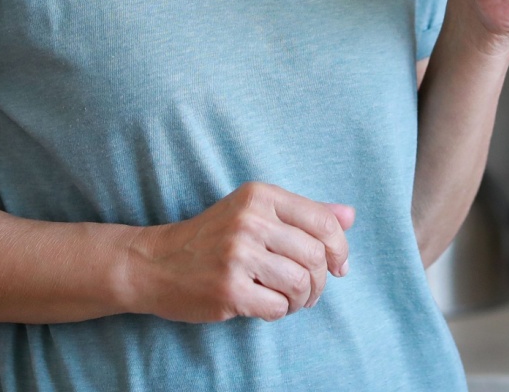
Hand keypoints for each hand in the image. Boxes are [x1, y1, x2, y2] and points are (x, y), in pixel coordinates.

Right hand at [130, 181, 353, 322]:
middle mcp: (251, 220)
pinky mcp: (229, 289)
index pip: (323, 222)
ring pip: (301, 284)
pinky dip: (278, 312)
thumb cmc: (214, 238)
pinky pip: (278, 308)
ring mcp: (238, 254)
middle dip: (319, 282)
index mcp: (260, 196)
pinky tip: (263, 304)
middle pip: (316, 257)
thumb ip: (304, 214)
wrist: (157, 262)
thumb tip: (350, 215)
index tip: (337, 267)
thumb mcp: (256, 212)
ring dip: (300, 301)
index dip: (340, 250)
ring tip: (285, 299)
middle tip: (306, 291)